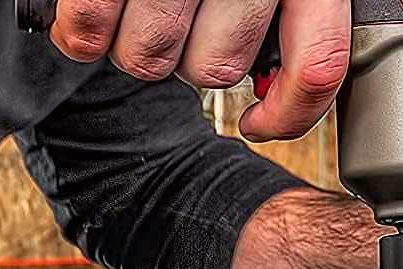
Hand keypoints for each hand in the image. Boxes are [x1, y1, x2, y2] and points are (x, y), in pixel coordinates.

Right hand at [50, 0, 348, 140]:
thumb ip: (299, 12)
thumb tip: (286, 85)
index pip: (318, 65)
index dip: (290, 114)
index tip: (259, 122)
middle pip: (218, 67)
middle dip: (191, 63)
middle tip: (180, 30)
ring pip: (154, 57)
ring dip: (138, 50)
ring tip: (137, 13)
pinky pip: (92, 25)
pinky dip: (84, 34)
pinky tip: (93, 19)